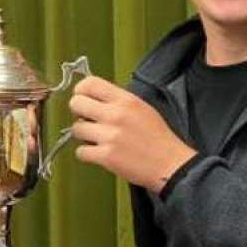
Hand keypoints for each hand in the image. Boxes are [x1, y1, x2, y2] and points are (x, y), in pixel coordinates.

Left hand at [69, 76, 195, 191]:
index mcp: (126, 100)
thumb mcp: (142, 107)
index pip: (90, 83)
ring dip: (83, 135)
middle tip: (87, 119)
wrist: (170, 163)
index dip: (81, 90)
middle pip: (77, 103)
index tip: (82, 97)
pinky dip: (86, 154)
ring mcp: (110, 136)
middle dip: (78, 112)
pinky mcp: (106, 156)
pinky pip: (80, 151)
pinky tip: (98, 153)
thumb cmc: (158, 137)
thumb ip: (118, 101)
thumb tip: (94, 98)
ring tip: (97, 139)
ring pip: (76, 129)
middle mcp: (115, 115)